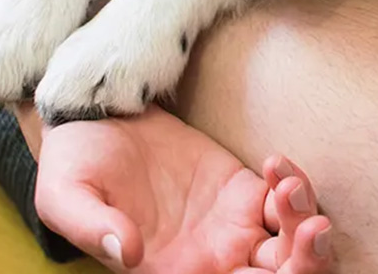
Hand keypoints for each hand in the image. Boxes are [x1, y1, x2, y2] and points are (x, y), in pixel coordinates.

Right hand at [35, 106, 331, 273]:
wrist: (96, 117)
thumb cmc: (73, 164)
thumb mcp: (65, 196)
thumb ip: (93, 226)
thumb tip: (126, 252)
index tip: (270, 264)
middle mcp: (211, 262)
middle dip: (305, 266)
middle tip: (312, 231)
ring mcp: (233, 228)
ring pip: (292, 248)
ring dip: (306, 224)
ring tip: (287, 185)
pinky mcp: (244, 190)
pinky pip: (287, 202)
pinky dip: (295, 188)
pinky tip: (276, 164)